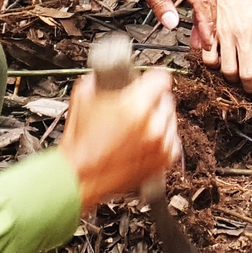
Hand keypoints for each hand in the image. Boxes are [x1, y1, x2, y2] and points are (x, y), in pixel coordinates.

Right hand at [63, 65, 182, 209]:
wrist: (79, 177)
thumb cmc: (80, 144)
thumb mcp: (83, 98)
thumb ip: (101, 80)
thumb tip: (107, 75)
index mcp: (136, 105)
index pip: (162, 78)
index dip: (153, 78)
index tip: (150, 80)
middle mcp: (153, 125)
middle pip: (166, 99)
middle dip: (152, 100)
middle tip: (136, 106)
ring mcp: (161, 144)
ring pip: (171, 120)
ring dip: (158, 120)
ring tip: (138, 126)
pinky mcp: (164, 161)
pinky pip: (172, 142)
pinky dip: (162, 140)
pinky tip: (145, 141)